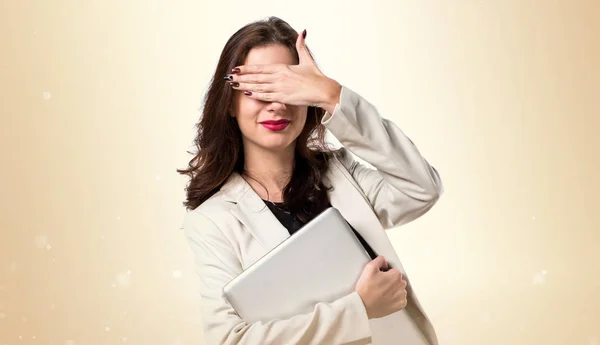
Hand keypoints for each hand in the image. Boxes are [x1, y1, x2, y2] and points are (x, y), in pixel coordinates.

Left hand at [226, 30, 341, 113]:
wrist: (323, 90)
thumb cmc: (316, 77)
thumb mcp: (307, 59)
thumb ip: (302, 46)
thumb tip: (303, 32)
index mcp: (283, 68)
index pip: (260, 68)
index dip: (247, 68)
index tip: (236, 68)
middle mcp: (279, 77)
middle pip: (256, 77)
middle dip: (241, 77)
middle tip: (228, 77)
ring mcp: (280, 88)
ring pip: (258, 87)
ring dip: (245, 86)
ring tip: (233, 85)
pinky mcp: (284, 98)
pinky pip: (266, 97)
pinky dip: (256, 95)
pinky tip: (247, 94)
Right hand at [355, 256, 407, 318]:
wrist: (363, 305)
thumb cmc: (366, 289)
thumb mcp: (369, 268)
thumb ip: (379, 260)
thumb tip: (384, 261)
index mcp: (396, 275)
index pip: (393, 271)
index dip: (385, 274)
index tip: (379, 278)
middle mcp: (401, 285)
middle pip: (397, 280)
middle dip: (390, 281)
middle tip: (379, 285)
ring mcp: (401, 296)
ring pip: (399, 289)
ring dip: (393, 290)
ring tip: (381, 293)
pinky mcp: (400, 305)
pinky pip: (400, 299)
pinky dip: (394, 299)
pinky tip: (386, 299)